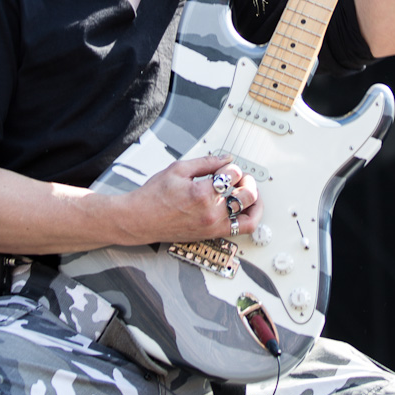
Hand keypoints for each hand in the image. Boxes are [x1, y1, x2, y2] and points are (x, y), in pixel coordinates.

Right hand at [120, 154, 262, 244]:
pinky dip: (247, 219)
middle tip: (243, 177)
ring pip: (249, 217)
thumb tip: (227, 159)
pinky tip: (244, 208)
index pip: (232, 174)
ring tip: (250, 193)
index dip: (232, 166)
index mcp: (202, 194)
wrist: (140, 219)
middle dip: (248, 182)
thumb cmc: (153, 196)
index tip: (226, 165)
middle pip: (247, 196)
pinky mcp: (211, 235)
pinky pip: (239, 230)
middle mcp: (211, 213)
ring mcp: (212, 227)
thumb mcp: (178, 169)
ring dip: (254, 202)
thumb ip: (207, 162)